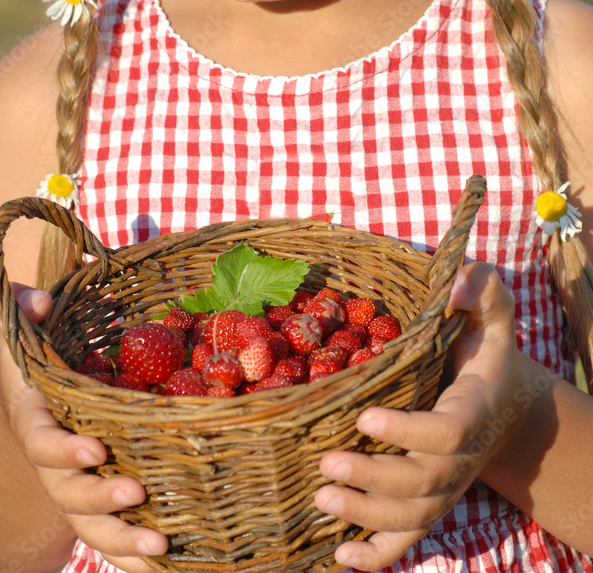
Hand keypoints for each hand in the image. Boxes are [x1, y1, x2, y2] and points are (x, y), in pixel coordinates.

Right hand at [0, 284, 168, 572]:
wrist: (34, 415)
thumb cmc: (40, 366)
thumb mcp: (30, 336)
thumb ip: (26, 311)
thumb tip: (38, 300)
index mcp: (38, 422)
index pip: (42, 442)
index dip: (64, 450)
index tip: (95, 448)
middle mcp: (55, 466)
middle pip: (69, 493)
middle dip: (101, 497)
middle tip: (136, 492)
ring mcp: (77, 491)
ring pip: (92, 526)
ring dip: (123, 539)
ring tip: (159, 544)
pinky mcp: (102, 506)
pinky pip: (115, 539)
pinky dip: (136, 559)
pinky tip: (167, 564)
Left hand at [314, 261, 523, 570]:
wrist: (504, 402)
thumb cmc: (485, 349)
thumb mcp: (491, 311)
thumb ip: (481, 288)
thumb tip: (455, 282)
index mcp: (472, 410)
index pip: (447, 433)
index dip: (408, 431)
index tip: (364, 417)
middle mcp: (461, 458)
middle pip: (422, 483)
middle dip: (374, 479)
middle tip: (326, 464)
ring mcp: (446, 486)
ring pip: (413, 517)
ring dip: (366, 516)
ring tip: (322, 500)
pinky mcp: (431, 502)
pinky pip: (408, 540)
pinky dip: (376, 556)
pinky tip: (339, 558)